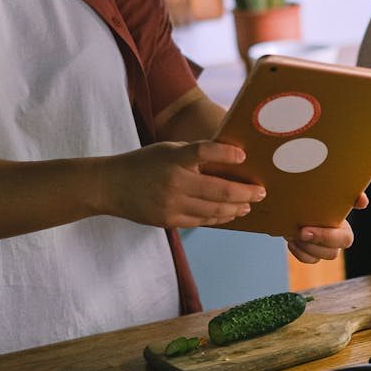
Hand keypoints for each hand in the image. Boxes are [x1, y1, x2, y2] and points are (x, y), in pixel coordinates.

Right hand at [100, 141, 265, 227]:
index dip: (225, 152)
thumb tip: (230, 159)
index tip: (243, 154)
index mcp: (173, 158)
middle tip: (261, 191)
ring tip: (248, 204)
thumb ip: (194, 154)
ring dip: (236, 208)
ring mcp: (171, 204)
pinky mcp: (168, 220)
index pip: (202, 151)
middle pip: (218, 190)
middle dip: (245, 192)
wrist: (110, 186)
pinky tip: (230, 213)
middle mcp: (173, 182)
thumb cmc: (144, 163)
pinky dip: (219, 217)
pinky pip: (201, 221)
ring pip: (214, 210)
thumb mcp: (167, 150)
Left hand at [286, 193, 365, 262]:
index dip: (327, 237)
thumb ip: (348, 196)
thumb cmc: (316, 197)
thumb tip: (363, 200)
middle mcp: (336, 240)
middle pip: (333, 252)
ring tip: (293, 234)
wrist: (299, 204)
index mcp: (344, 227)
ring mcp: (324, 249)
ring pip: (320, 258)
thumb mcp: (329, 194)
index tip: (306, 230)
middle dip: (315, 243)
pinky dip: (299, 252)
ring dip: (306, 248)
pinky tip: (291, 241)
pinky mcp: (313, 253)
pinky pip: (309, 260)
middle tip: (301, 232)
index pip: (345, 239)